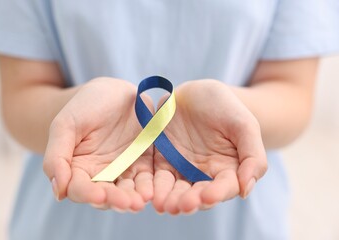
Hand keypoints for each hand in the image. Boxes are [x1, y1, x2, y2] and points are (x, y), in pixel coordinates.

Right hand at [43, 77, 153, 211]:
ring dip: (134, 198)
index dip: (88, 194)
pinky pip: (146, 178)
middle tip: (128, 203)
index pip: (79, 189)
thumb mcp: (65, 125)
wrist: (113, 91)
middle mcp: (100, 174)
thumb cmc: (85, 105)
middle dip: (116, 200)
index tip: (99, 195)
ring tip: (142, 201)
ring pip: (127, 191)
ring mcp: (123, 170)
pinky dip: (149, 186)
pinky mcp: (143, 163)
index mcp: (78, 168)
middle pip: (106, 195)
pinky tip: (152, 190)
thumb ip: (57, 156)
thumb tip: (58, 191)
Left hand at [152, 80, 266, 213]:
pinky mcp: (162, 161)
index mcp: (228, 169)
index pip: (225, 187)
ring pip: (176, 189)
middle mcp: (204, 174)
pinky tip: (149, 193)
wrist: (196, 91)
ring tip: (163, 205)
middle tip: (180, 206)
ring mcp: (182, 168)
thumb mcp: (244, 125)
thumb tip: (246, 190)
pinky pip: (157, 176)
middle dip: (190, 201)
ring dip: (170, 199)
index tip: (208, 197)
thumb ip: (253, 156)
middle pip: (197, 194)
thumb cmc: (225, 106)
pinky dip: (153, 186)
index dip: (217, 193)